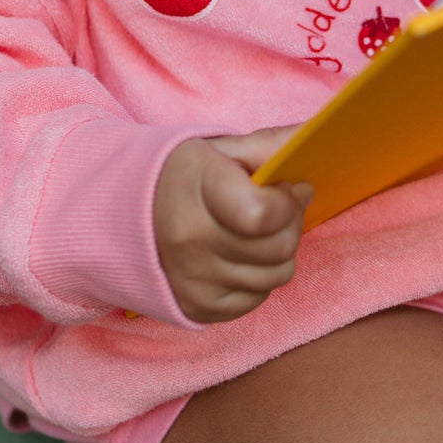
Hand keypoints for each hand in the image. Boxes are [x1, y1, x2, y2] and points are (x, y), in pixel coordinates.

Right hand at [153, 126, 312, 323]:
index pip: (262, 214)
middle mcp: (191, 241)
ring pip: (276, 276)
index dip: (287, 202)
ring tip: (262, 231)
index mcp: (199, 189)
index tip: (286, 188)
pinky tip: (243, 255)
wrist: (126, 215)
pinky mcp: (197, 308)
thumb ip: (272, 143)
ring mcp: (193, 280)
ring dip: (280, 252)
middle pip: (278, 248)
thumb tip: (316, 134)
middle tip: (281, 207)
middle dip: (292, 224)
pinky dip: (260, 277)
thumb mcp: (223, 148)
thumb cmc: (186, 176)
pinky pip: (257, 299)